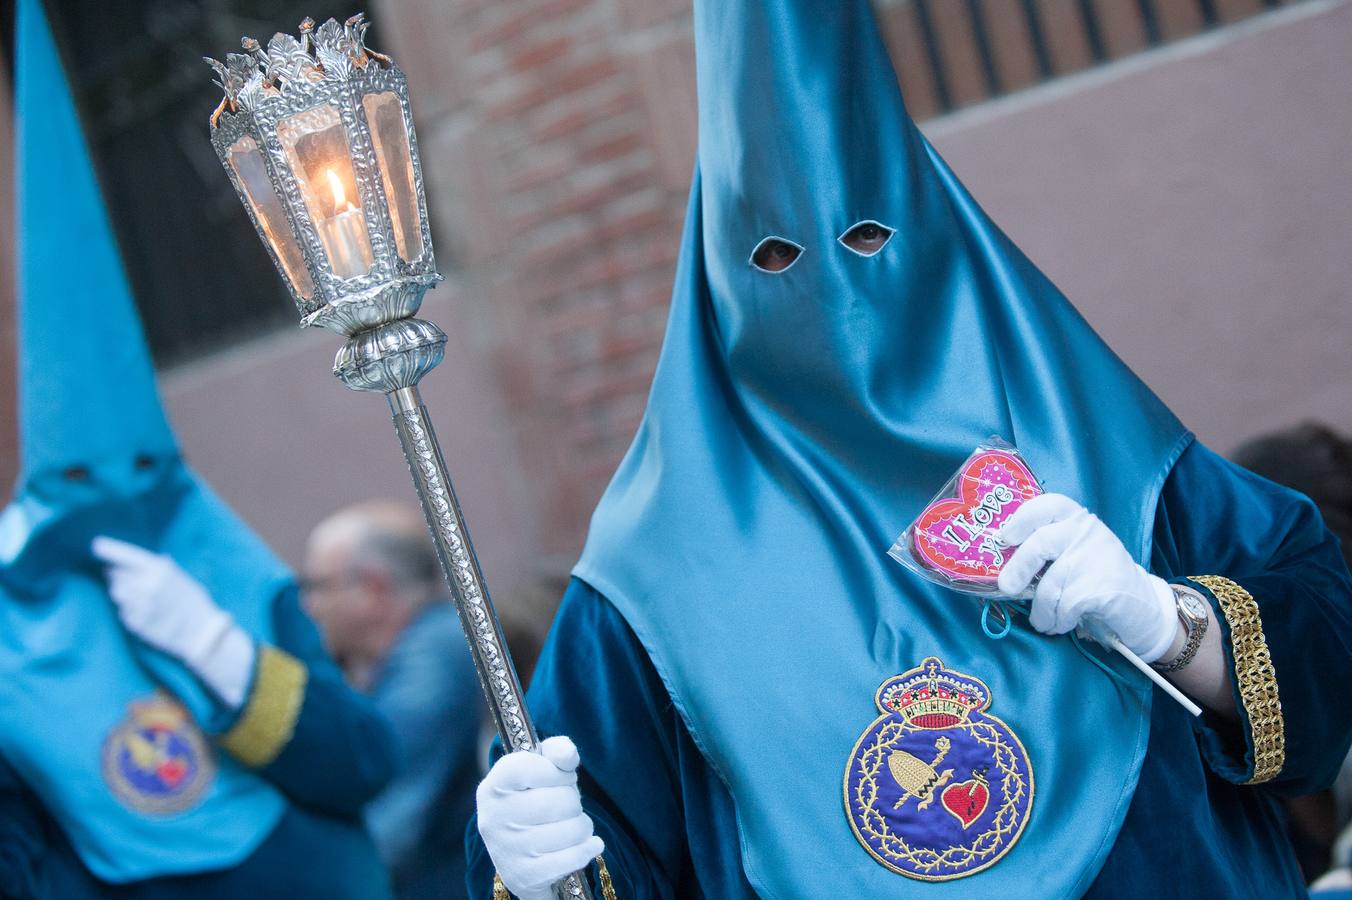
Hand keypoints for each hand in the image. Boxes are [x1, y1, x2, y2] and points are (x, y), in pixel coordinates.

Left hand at [91, 536, 255, 707]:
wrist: (201, 632)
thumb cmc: (194, 602)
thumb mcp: (181, 577)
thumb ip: (159, 567)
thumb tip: (132, 560)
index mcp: (160, 570)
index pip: (126, 555)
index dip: (109, 549)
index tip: (95, 545)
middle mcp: (146, 585)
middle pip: (115, 575)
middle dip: (118, 575)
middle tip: (129, 579)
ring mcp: (139, 605)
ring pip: (116, 593)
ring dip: (123, 593)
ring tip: (140, 597)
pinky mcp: (134, 623)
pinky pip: (122, 611)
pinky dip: (129, 609)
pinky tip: (145, 612)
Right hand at [476, 736, 602, 899]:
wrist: (519, 855)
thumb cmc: (533, 802)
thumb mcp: (540, 770)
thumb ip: (556, 751)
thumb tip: (567, 754)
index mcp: (494, 786)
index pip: (532, 767)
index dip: (557, 772)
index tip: (559, 778)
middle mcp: (494, 818)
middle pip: (561, 800)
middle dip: (573, 801)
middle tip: (565, 806)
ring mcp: (508, 850)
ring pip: (572, 829)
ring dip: (582, 826)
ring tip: (570, 826)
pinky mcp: (525, 876)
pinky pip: (573, 857)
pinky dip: (588, 849)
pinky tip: (588, 845)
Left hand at [996, 494, 1177, 661]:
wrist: (1143, 608)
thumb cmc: (1096, 579)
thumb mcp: (1074, 554)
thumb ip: (1045, 550)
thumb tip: (1001, 565)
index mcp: (1078, 520)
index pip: (1048, 505)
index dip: (1022, 519)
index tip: (1005, 538)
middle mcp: (1088, 533)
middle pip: (1041, 543)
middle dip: (1018, 568)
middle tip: (1006, 586)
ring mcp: (1097, 559)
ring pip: (1049, 587)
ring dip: (1041, 611)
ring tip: (1045, 619)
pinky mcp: (1102, 589)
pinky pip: (1063, 609)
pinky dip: (1057, 622)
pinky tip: (1065, 623)